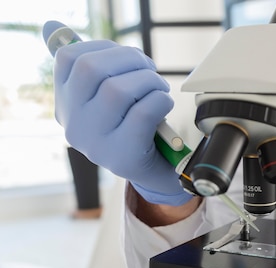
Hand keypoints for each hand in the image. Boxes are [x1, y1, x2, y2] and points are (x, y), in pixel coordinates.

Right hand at [53, 36, 190, 205]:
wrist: (153, 171)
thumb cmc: (132, 127)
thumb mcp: (105, 99)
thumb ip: (83, 66)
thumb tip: (50, 27)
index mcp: (66, 104)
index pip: (68, 58)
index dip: (104, 48)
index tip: (127, 58)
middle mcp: (75, 124)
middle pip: (92, 69)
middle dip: (130, 60)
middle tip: (150, 70)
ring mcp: (96, 143)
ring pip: (117, 90)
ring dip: (148, 80)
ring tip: (159, 88)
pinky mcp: (123, 155)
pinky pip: (143, 112)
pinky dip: (160, 100)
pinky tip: (164, 104)